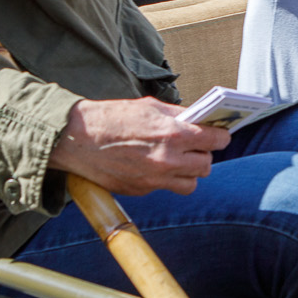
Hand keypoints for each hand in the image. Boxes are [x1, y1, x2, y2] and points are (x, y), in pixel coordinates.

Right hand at [47, 96, 230, 196]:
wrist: (77, 139)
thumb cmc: (111, 118)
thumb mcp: (149, 107)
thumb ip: (177, 115)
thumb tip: (197, 119)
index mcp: (172, 134)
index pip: (215, 140)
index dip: (220, 136)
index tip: (220, 135)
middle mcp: (167, 160)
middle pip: (206, 165)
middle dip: (204, 154)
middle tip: (196, 146)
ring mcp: (155, 179)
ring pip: (191, 183)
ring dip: (189, 172)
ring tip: (179, 160)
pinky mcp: (141, 190)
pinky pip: (167, 188)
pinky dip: (167, 179)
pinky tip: (155, 166)